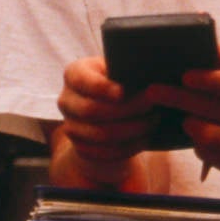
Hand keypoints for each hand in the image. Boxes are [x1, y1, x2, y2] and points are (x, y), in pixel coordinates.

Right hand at [57, 56, 155, 173]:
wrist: (112, 110)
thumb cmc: (123, 80)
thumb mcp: (122, 68)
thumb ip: (130, 69)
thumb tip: (152, 79)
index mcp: (74, 74)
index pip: (82, 80)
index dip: (101, 88)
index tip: (123, 92)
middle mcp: (67, 100)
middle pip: (92, 110)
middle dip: (127, 109)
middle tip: (152, 105)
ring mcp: (70, 125)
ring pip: (100, 134)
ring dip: (132, 129)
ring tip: (152, 120)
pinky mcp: (81, 146)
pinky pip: (104, 152)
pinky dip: (128, 147)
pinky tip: (144, 138)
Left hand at [145, 49, 219, 176]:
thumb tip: (207, 40)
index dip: (210, 80)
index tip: (185, 76)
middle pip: (213, 109)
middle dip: (179, 98)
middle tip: (152, 91)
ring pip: (207, 135)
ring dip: (188, 124)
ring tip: (181, 117)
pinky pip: (207, 154)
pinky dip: (196, 144)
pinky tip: (194, 136)